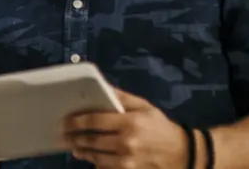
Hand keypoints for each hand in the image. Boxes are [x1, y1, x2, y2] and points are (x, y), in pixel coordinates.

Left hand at [61, 88, 190, 168]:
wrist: (184, 155)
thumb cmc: (161, 127)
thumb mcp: (144, 107)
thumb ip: (121, 97)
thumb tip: (100, 86)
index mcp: (129, 123)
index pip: (94, 121)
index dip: (76, 121)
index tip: (65, 121)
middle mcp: (126, 143)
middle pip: (91, 141)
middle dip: (75, 138)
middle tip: (65, 135)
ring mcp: (127, 162)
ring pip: (95, 158)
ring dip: (82, 152)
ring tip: (75, 148)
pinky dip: (97, 164)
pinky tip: (92, 159)